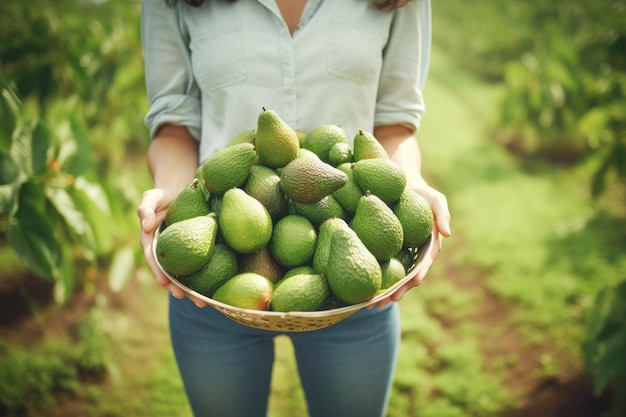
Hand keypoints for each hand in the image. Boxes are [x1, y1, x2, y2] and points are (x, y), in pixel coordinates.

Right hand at [137, 188, 207, 307]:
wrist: (178, 187)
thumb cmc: (163, 193)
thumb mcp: (151, 197)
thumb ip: (146, 208)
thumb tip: (145, 225)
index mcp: (151, 241)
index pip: (154, 259)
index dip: (159, 272)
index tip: (165, 283)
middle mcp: (165, 250)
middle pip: (170, 273)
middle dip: (178, 288)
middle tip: (190, 299)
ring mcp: (179, 250)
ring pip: (185, 273)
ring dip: (193, 288)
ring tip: (204, 302)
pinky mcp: (193, 247)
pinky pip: (197, 263)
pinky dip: (204, 275)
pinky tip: (214, 287)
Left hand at [369, 185, 450, 308]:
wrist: (402, 184)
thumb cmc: (421, 192)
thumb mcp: (436, 199)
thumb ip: (443, 214)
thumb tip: (448, 234)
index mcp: (428, 247)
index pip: (423, 264)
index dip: (418, 274)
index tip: (413, 283)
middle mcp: (414, 255)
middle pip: (406, 277)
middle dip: (397, 291)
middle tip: (384, 302)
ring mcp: (400, 254)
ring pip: (391, 277)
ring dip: (382, 292)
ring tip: (369, 305)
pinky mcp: (385, 250)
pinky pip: (379, 265)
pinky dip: (372, 276)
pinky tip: (360, 287)